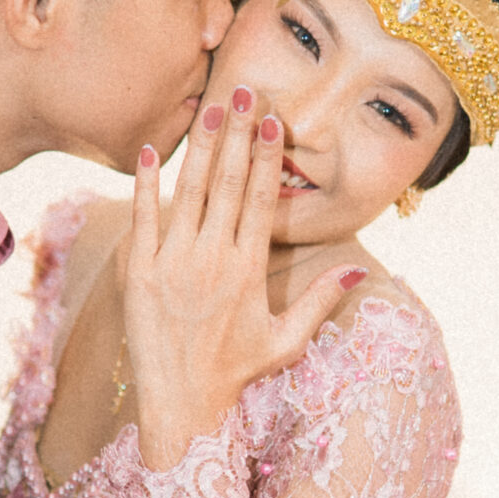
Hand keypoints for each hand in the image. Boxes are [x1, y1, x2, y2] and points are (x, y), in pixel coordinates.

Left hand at [127, 88, 363, 469]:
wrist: (181, 406)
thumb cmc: (235, 374)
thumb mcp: (286, 340)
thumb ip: (321, 301)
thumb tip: (360, 268)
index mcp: (249, 270)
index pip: (263, 200)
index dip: (268, 158)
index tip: (273, 122)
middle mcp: (212, 259)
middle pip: (229, 183)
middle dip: (238, 134)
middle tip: (245, 92)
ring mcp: (173, 263)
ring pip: (189, 191)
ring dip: (201, 146)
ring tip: (210, 106)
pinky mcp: (138, 272)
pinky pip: (143, 218)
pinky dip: (146, 183)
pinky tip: (152, 150)